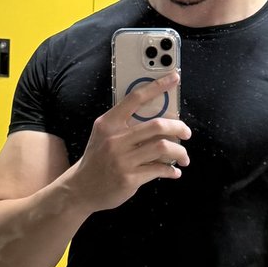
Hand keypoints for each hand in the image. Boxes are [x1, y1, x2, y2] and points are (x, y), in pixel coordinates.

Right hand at [71, 70, 190, 212]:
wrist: (80, 188)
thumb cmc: (97, 159)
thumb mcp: (103, 135)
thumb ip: (125, 125)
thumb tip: (159, 118)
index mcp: (108, 123)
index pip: (136, 98)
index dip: (157, 86)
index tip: (174, 78)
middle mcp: (115, 139)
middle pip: (157, 125)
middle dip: (179, 128)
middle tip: (186, 133)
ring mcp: (122, 160)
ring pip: (163, 148)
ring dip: (180, 152)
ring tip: (183, 157)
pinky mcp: (129, 179)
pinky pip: (159, 170)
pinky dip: (171, 170)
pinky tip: (174, 171)